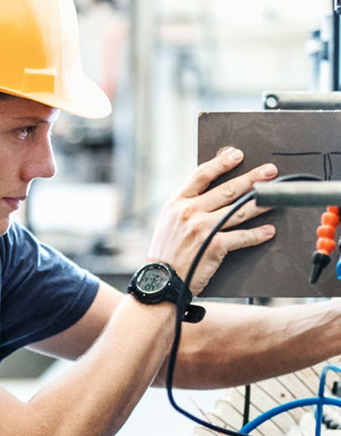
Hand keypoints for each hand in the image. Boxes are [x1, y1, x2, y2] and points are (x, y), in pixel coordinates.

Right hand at [147, 147, 276, 295]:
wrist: (161, 280)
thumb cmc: (166, 252)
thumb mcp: (167, 221)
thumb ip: (185, 205)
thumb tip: (209, 190)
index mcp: (176, 203)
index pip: (201, 175)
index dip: (221, 163)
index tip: (237, 155)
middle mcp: (188, 211)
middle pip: (226, 190)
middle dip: (252, 179)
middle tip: (270, 172)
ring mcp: (201, 228)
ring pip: (238, 211)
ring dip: (261, 203)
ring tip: (275, 197)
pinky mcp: (213, 246)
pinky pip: (241, 237)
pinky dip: (257, 234)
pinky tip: (269, 230)